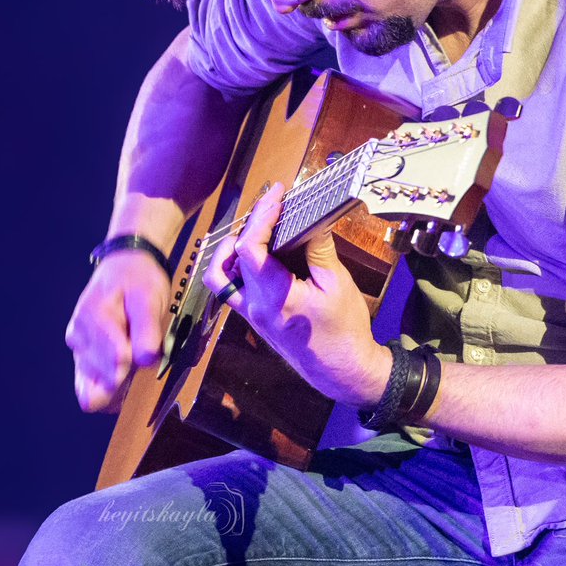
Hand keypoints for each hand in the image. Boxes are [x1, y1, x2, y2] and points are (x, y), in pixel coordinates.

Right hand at [65, 251, 170, 411]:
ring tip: (134, 360)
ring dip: (118, 385)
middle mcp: (79, 336)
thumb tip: (146, 360)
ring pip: (95, 390)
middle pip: (104, 381)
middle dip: (129, 378)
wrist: (124, 268)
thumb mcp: (150, 296)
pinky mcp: (79, 356)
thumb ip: (147, 328)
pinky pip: (88, 387)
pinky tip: (123, 375)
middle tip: (143, 357)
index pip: (117, 361)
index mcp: (96, 318)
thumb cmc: (138, 281)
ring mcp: (76, 347)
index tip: (150, 354)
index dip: (139, 365)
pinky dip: (108, 388)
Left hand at [202, 183, 392, 406]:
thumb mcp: (338, 285)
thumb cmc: (345, 330)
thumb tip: (311, 218)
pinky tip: (254, 254)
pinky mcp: (254, 318)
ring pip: (221, 274)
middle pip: (235, 255)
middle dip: (253, 223)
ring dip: (231, 247)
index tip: (276, 195)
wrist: (342, 370)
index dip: (260, 216)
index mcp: (277, 297)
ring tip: (256, 228)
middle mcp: (256, 306)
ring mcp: (251, 313)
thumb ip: (319, 250)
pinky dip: (234, 267)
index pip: (250, 248)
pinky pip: (230, 290)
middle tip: (274, 205)